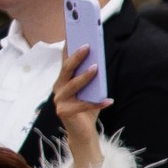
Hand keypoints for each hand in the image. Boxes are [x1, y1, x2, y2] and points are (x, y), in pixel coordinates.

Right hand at [53, 39, 105, 167]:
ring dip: (85, 76)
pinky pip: (84, 105)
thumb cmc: (87, 109)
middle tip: (87, 46)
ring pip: (73, 85)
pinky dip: (98, 103)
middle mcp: (58, 89)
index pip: (64, 61)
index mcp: (62, 82)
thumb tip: (97, 61)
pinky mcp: (65, 112)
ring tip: (96, 68)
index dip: (67, 48)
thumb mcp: (89, 90)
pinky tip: (109, 100)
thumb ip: (89, 78)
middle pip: (66, 70)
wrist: (82, 133)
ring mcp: (59, 101)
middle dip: (77, 57)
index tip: (72, 34)